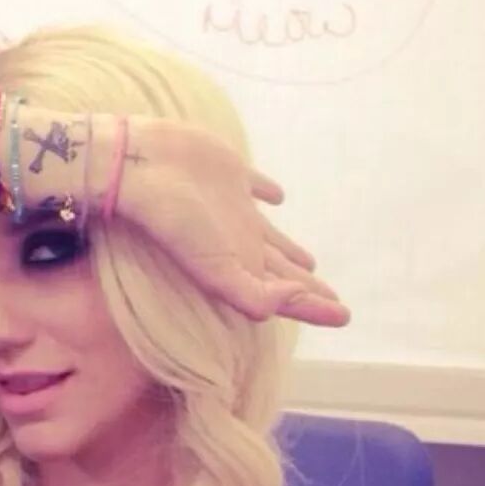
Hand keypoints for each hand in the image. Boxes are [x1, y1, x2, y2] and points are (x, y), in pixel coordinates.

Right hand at [112, 116, 351, 325]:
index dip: (314, 307)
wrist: (139, 169)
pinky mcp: (229, 173)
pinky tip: (278, 196)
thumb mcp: (215, 270)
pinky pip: (257, 186)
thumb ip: (255, 295)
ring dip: (291, 251)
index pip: (285, 295)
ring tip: (310, 263)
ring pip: (273, 237)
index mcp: (240, 266)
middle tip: (333, 302)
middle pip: (282, 272)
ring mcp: (235, 208)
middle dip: (307, 288)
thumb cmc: (175, 223)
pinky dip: (270, 192)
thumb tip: (295, 298)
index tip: (344, 316)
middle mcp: (239, 242)